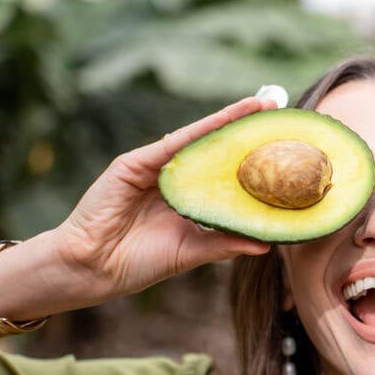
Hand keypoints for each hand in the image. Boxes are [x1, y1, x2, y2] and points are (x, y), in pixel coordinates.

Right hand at [51, 97, 272, 301]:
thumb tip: (267, 243)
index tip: (281, 143)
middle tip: (276, 109)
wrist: (93, 269)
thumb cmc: (137, 262)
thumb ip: (225, 244)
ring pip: (196, 139)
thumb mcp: (190, 252)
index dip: (250, 157)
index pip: (223, 171)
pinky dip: (199, 131)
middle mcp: (172, 178)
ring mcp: (153, 168)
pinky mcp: (133, 164)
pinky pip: (171, 145)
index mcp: (186, 198)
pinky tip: (225, 120)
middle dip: (244, 129)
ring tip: (258, 105)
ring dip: (227, 120)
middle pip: (213, 148)